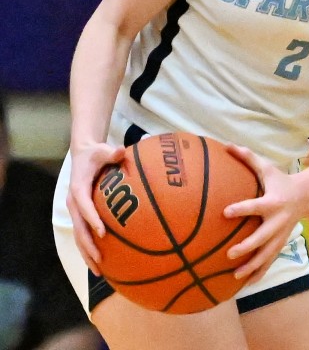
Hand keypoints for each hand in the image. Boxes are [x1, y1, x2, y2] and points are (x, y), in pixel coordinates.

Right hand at [66, 141, 124, 274]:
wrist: (83, 155)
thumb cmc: (95, 154)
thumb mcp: (102, 150)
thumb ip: (111, 152)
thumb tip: (120, 150)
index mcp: (78, 189)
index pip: (85, 207)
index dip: (93, 219)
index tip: (103, 232)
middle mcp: (74, 203)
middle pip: (79, 229)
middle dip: (88, 246)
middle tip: (100, 261)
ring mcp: (76, 211)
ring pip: (79, 236)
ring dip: (87, 254)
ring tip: (99, 271)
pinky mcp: (81, 214)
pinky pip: (84, 234)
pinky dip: (89, 248)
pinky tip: (101, 263)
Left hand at [222, 145, 308, 284]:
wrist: (307, 196)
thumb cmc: (281, 181)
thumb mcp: (267, 168)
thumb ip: (248, 158)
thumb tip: (227, 145)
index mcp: (272, 202)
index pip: (255, 206)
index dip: (241, 209)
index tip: (225, 212)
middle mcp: (277, 221)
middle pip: (262, 236)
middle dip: (248, 246)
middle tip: (230, 253)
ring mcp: (280, 235)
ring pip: (267, 254)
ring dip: (252, 265)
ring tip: (235, 275)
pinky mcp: (281, 243)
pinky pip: (270, 261)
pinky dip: (259, 272)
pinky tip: (245, 284)